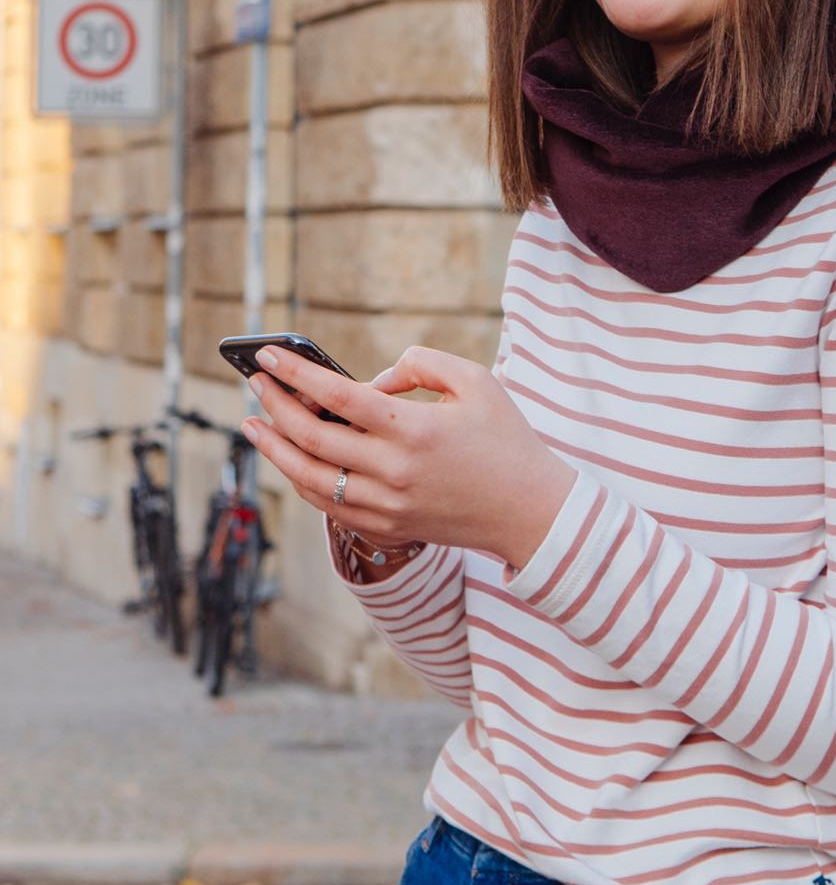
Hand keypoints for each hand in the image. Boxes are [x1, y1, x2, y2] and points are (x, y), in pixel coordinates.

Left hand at [241, 344, 575, 568]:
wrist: (531, 511)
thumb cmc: (507, 439)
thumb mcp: (476, 381)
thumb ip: (421, 365)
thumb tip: (372, 380)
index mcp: (414, 430)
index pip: (336, 397)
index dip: (295, 373)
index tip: (267, 355)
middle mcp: (393, 471)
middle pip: (312, 438)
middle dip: (274, 406)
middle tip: (254, 383)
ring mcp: (387, 506)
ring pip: (309, 479)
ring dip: (275, 449)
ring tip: (254, 425)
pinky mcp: (389, 528)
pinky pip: (329, 507)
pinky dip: (303, 481)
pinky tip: (292, 460)